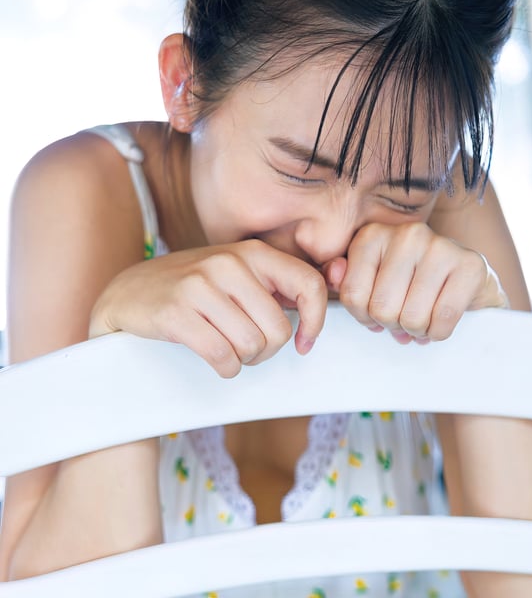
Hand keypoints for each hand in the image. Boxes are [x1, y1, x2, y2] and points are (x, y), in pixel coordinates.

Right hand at [89, 240, 326, 376]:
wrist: (127, 293)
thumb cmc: (190, 288)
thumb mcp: (234, 274)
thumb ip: (272, 286)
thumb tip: (316, 311)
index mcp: (251, 252)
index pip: (309, 284)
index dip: (315, 321)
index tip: (305, 343)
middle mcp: (228, 263)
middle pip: (279, 330)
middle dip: (267, 351)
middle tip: (248, 349)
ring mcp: (200, 286)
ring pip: (251, 346)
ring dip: (243, 361)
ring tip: (227, 350)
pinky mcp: (176, 312)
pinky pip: (222, 356)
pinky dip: (225, 368)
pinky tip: (215, 360)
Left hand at [323, 222, 508, 343]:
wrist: (468, 282)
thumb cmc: (411, 284)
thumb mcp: (371, 279)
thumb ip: (345, 279)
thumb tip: (333, 274)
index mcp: (374, 235)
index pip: (353, 295)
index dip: (365, 317)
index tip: (377, 313)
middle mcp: (407, 234)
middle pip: (382, 308)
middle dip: (393, 325)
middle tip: (403, 319)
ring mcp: (440, 246)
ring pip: (411, 317)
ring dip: (416, 330)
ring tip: (422, 319)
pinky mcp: (470, 265)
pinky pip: (442, 320)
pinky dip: (438, 332)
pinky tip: (440, 321)